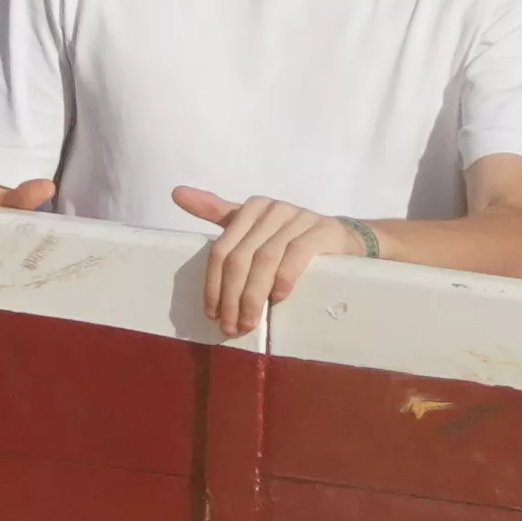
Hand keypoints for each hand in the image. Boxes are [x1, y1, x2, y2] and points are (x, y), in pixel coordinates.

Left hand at [172, 184, 358, 334]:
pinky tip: (278, 299)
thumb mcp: (253, 227)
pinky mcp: (322, 230)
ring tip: (250, 323)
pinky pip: (296, 256)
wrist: (345, 240)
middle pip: (239, 258)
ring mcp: (298, 217)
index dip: (213, 285)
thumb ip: (216, 211)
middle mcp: (272, 208)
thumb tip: (175, 193)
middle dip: (232, 297)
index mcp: (250, 208)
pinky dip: (283, 279)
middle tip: (231, 328)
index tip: (212, 315)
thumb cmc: (292, 239)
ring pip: (264, 260)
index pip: (221, 250)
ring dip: (253, 297)